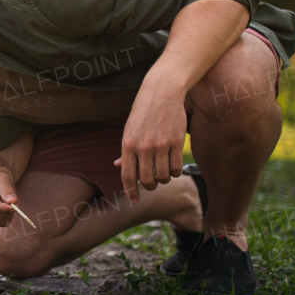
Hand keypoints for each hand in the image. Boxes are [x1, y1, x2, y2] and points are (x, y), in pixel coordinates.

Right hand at [0, 168, 19, 225]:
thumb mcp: (3, 177)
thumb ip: (7, 188)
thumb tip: (12, 201)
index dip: (2, 208)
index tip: (15, 207)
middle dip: (6, 211)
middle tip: (16, 202)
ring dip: (7, 214)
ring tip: (10, 201)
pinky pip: (0, 223)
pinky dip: (7, 217)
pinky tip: (7, 207)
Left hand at [115, 79, 187, 202]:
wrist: (161, 93)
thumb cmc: (142, 112)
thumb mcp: (129, 130)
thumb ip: (126, 151)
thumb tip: (118, 166)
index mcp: (128, 145)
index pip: (128, 176)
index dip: (131, 192)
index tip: (134, 201)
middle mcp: (143, 147)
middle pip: (147, 180)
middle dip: (150, 186)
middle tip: (152, 182)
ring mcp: (161, 145)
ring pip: (164, 177)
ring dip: (164, 179)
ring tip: (163, 172)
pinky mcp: (176, 142)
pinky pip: (177, 168)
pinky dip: (176, 172)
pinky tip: (173, 167)